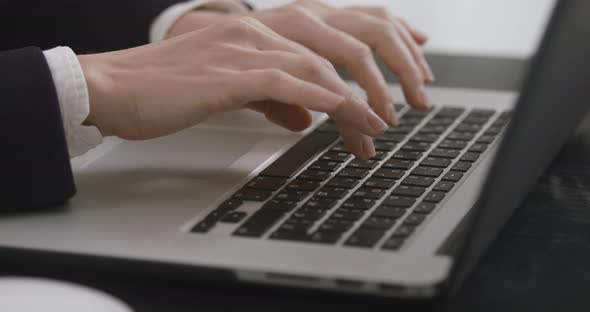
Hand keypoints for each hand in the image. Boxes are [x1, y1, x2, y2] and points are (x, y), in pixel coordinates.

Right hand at [79, 17, 388, 157]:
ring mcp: (245, 46)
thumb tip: (309, 117)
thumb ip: (276, 99)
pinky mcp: (228, 73)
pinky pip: (286, 81)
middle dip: (389, 66)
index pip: (340, 19)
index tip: (419, 51)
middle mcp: (261, 26)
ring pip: (321, 64)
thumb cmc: (170, 87)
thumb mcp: (234, 90)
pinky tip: (345, 112)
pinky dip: (321, 97)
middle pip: (344, 33)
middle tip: (415, 99)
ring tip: (380, 126)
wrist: (114, 88)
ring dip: (358, 97)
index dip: (385, 30)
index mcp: (265, 26)